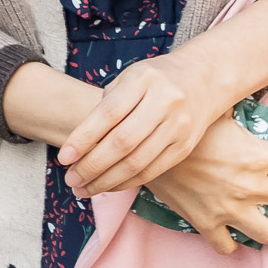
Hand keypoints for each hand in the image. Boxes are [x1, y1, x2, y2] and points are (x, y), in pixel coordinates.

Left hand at [56, 51, 231, 198]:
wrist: (204, 79)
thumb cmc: (153, 79)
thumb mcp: (129, 78)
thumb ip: (107, 106)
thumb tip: (80, 146)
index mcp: (143, 79)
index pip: (108, 113)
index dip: (84, 137)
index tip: (63, 157)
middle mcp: (164, 102)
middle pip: (123, 142)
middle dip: (92, 165)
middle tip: (70, 180)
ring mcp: (178, 126)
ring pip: (138, 162)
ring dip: (107, 181)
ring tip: (83, 189)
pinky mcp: (185, 147)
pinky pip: (152, 170)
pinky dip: (127, 182)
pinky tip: (108, 187)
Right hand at [138, 113, 267, 253]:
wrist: (145, 145)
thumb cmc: (182, 123)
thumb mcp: (216, 108)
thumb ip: (239, 107)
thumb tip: (247, 88)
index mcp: (256, 155)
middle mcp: (249, 185)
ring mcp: (229, 209)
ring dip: (265, 222)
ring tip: (255, 210)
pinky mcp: (207, 224)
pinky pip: (227, 247)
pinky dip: (228, 239)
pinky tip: (225, 226)